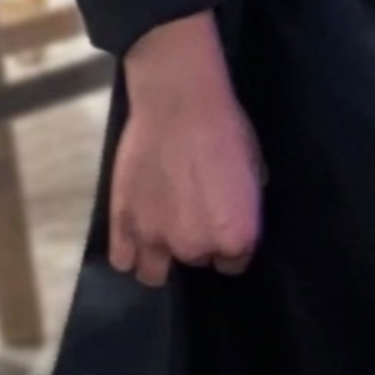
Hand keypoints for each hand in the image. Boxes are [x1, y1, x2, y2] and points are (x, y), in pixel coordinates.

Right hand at [107, 11, 264, 283]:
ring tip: (158, 230)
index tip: (219, 222)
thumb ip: (243, 204)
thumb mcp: (253, 168)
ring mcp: (154, 239)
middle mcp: (195, 247)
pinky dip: (127, 251)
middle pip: (195, 260)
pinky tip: (133, 235)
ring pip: (153, 273)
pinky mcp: (122, 224)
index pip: (232, 264)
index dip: (226, 243)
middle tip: (188, 209)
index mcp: (235, 237)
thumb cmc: (225, 128)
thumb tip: (233, 210)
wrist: (179, 101)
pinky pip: (122, 260)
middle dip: (194, 240)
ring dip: (158, 256)